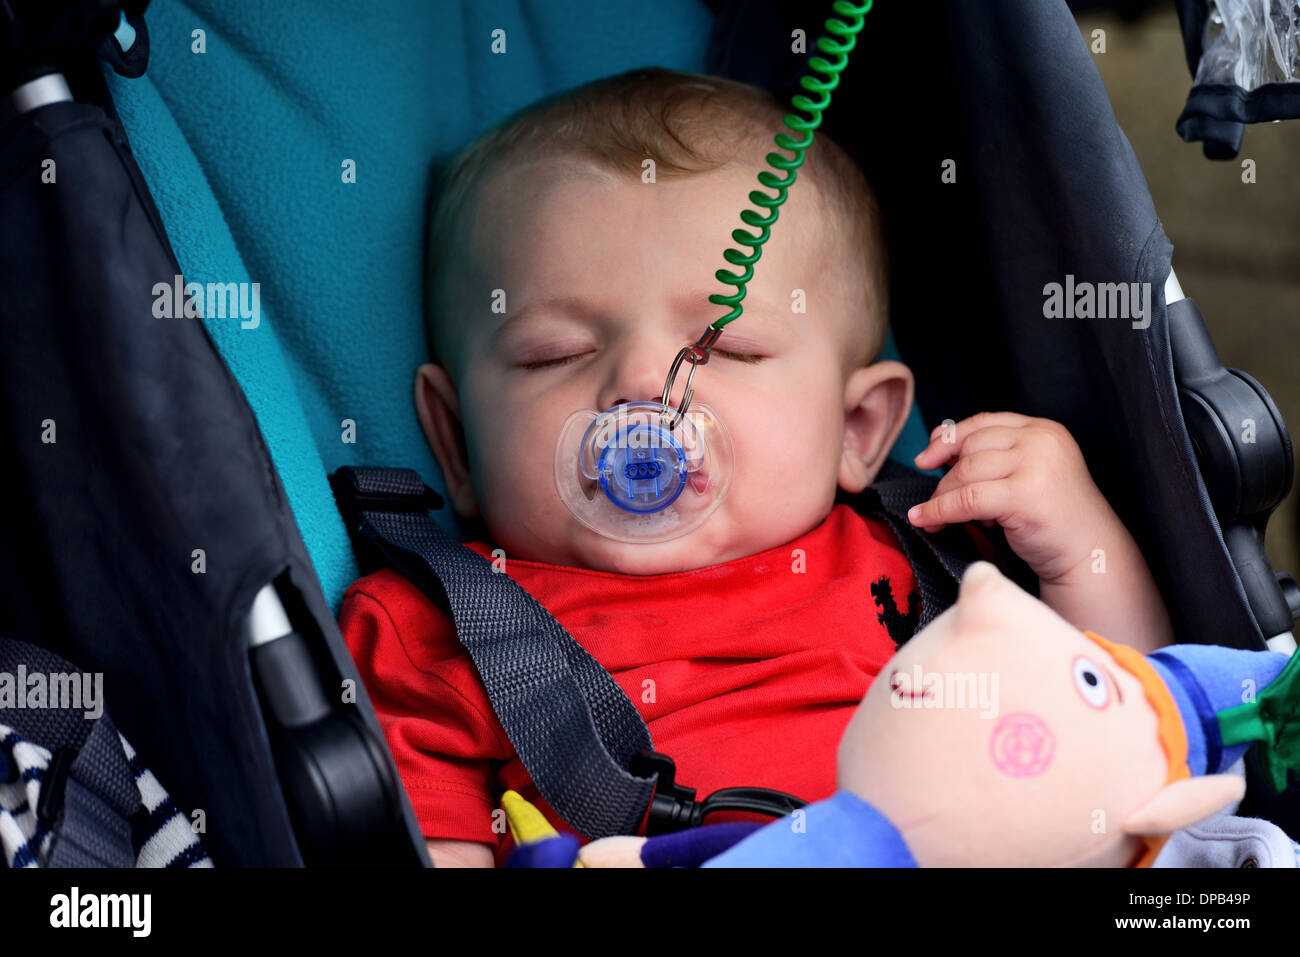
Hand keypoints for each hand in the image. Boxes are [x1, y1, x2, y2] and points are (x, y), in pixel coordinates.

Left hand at [907, 412, 1119, 584]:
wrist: (1089, 553)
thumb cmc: (1051, 516)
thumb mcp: (1024, 473)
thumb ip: (990, 454)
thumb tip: (937, 441)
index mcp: (1043, 430)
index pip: (985, 422)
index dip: (949, 438)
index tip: (926, 456)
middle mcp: (1041, 441)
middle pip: (971, 447)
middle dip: (945, 475)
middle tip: (933, 500)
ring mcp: (1035, 466)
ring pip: (965, 473)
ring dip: (941, 496)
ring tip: (933, 516)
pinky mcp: (1025, 495)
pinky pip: (967, 500)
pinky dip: (941, 511)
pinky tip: (927, 521)